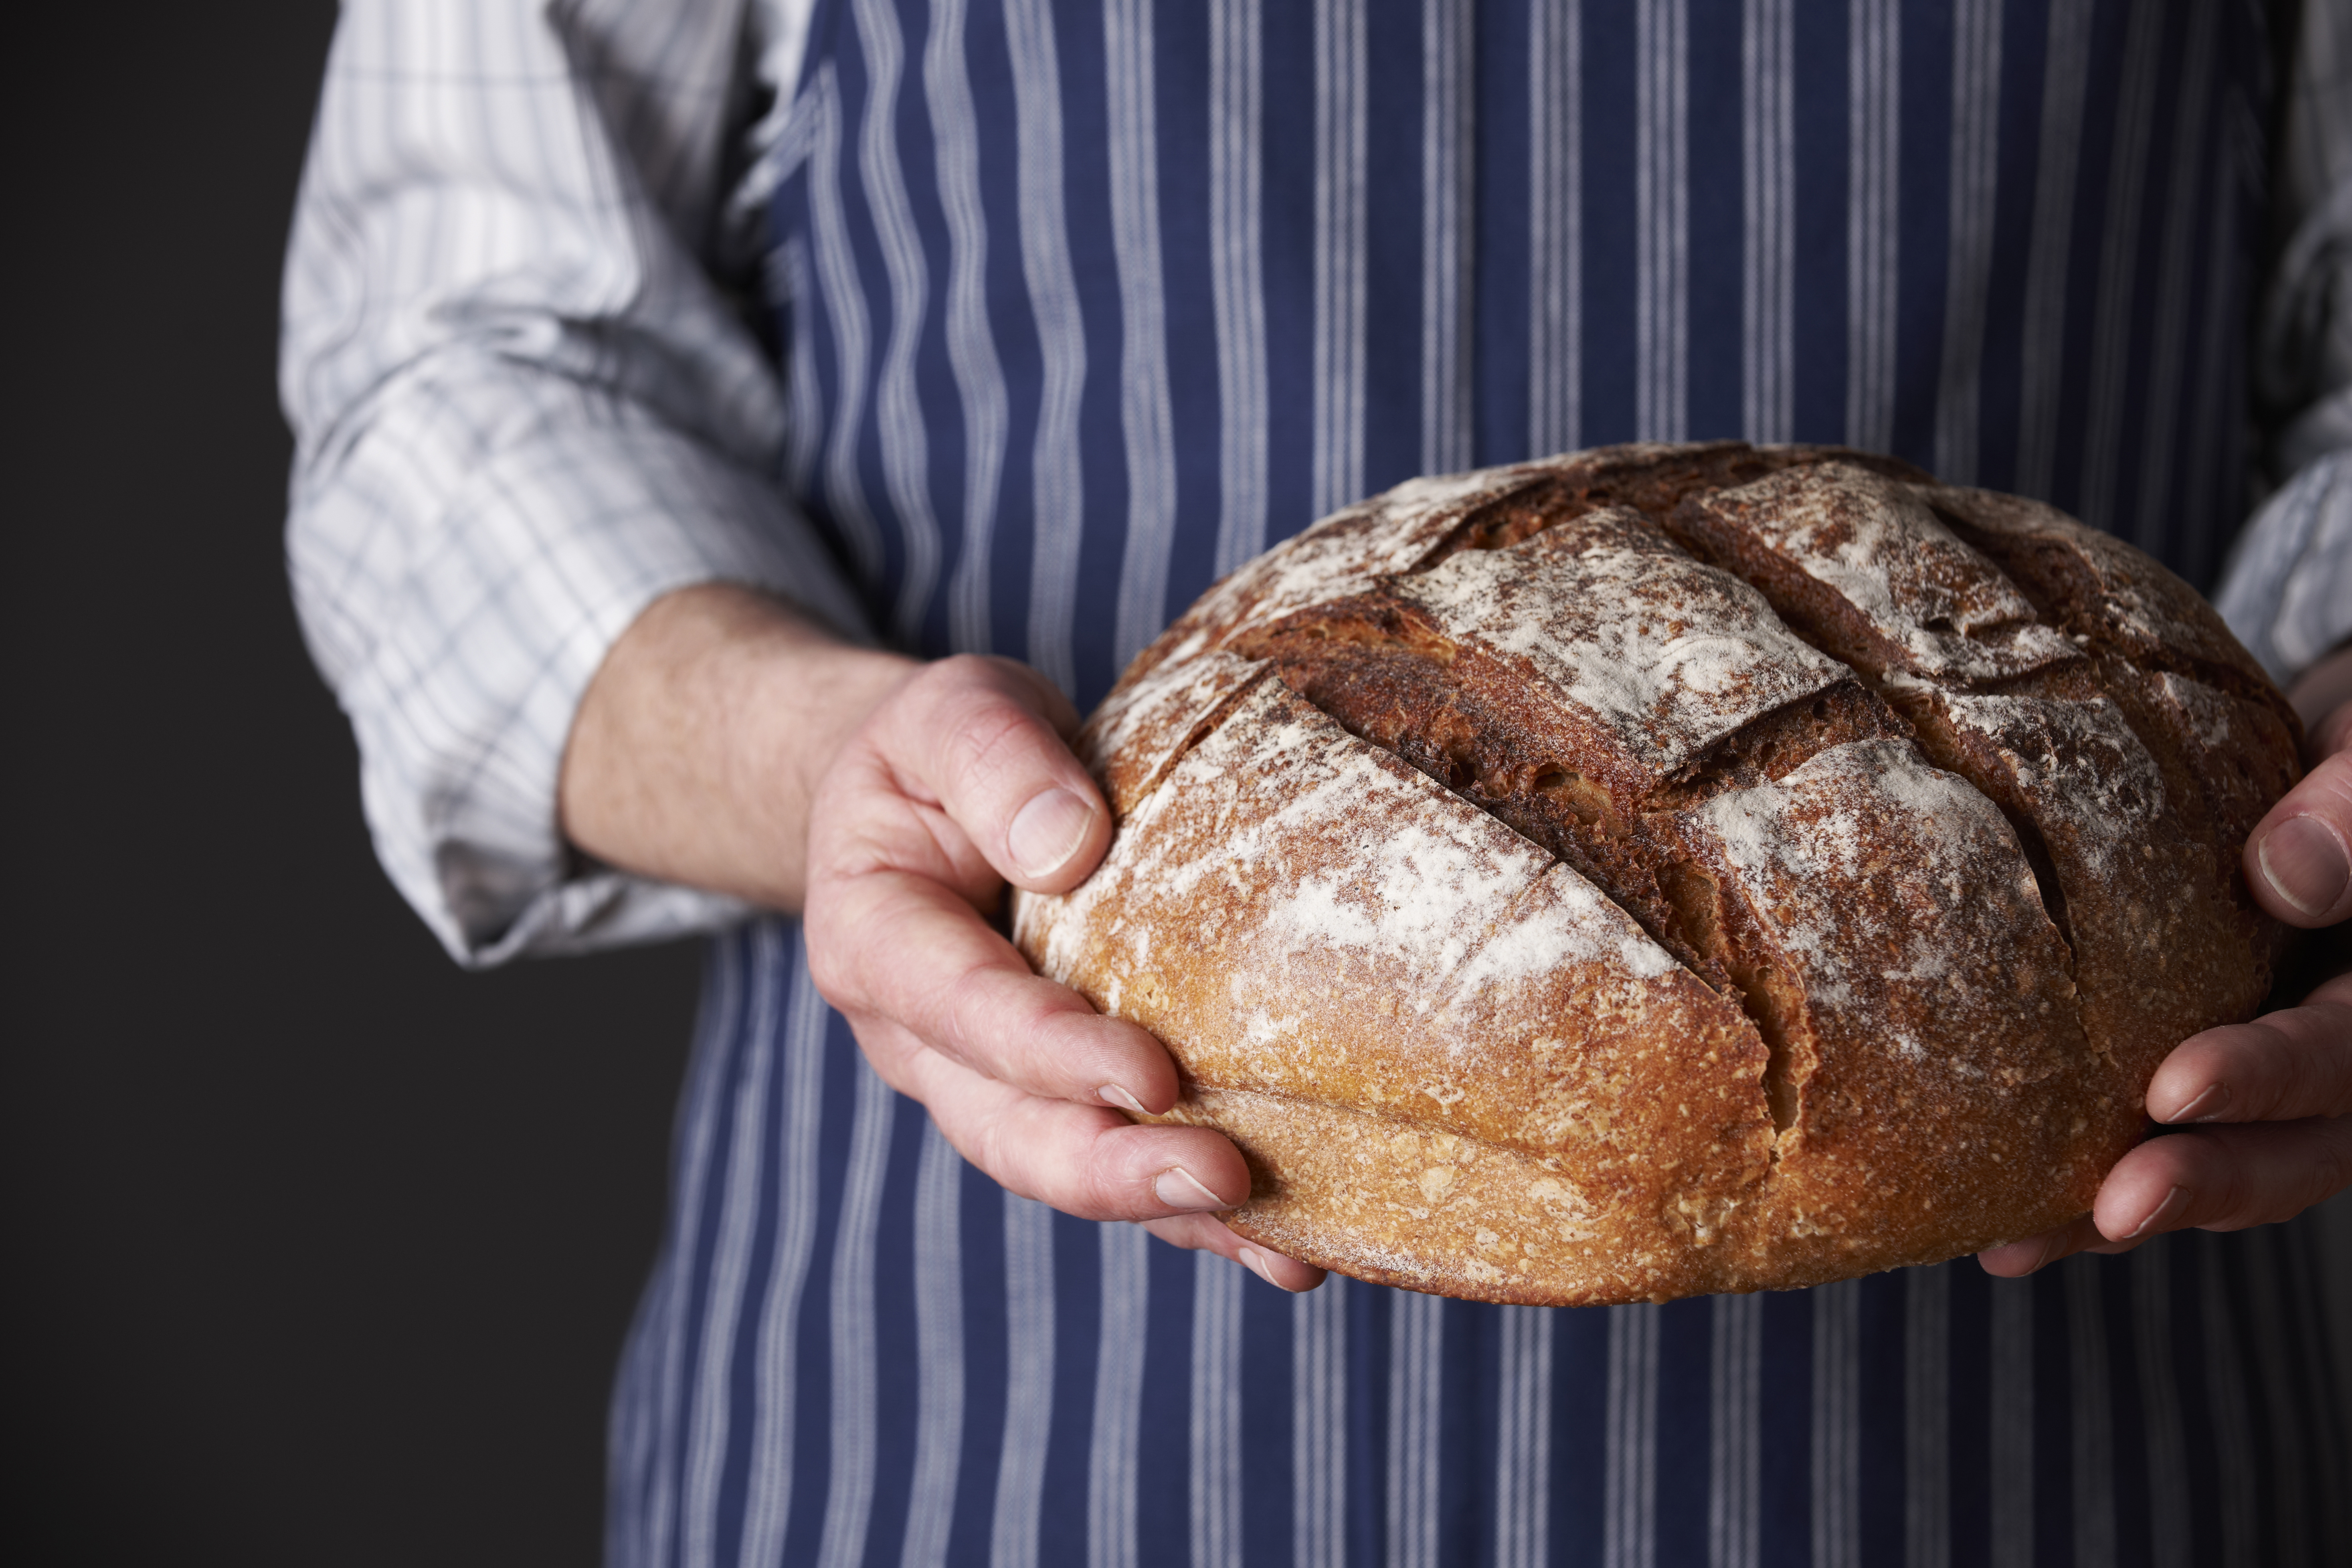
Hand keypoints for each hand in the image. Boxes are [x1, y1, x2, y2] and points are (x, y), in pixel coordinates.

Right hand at [802, 654, 1324, 1288]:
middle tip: (1224, 1177)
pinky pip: (1121, 1160)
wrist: (926, 795)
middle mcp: (922, 1041)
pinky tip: (1291, 1242)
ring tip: (1284, 1241)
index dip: (1053, 1053)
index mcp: (875, 941)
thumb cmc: (938, 752)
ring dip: (1170, 1213)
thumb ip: (992, 761)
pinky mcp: (1055, 1098)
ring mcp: (986, 1084)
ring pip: (1067, 1168)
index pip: (966, 1011)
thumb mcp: (948, 712)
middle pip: (1010, 1129)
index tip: (1152, 1076)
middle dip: (1115, 1169)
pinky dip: (1197, 1213)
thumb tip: (1068, 847)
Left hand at [1982, 646, 2351, 1276]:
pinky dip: (2081, 1189)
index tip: (2174, 1086)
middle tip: (2111, 1210)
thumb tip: (2282, 877)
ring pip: (2222, 1168)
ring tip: (2016, 1246)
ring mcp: (2281, 1082)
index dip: (2267, 1077)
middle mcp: (2346, 1055)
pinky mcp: (2205, 1080)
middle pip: (2296, 1149)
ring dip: (2120, 1214)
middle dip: (2203, 1181)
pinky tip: (1997, 1228)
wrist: (2320, 770)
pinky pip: (2157, 1144)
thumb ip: (2351, 814)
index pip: (2341, 1052)